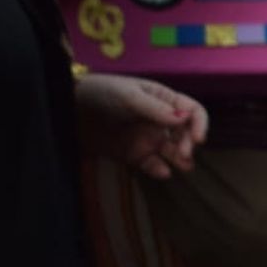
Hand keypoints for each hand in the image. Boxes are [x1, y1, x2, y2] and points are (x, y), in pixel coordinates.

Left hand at [73, 73, 207, 177]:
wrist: (67, 110)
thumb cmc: (99, 93)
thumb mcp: (128, 96)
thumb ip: (156, 109)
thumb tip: (186, 118)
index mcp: (162, 99)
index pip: (192, 111)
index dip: (199, 123)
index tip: (198, 138)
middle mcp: (158, 119)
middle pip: (185, 134)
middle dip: (189, 144)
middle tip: (184, 154)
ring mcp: (147, 138)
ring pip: (173, 152)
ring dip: (181, 159)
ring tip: (184, 166)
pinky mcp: (133, 155)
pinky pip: (152, 165)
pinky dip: (159, 170)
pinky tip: (162, 172)